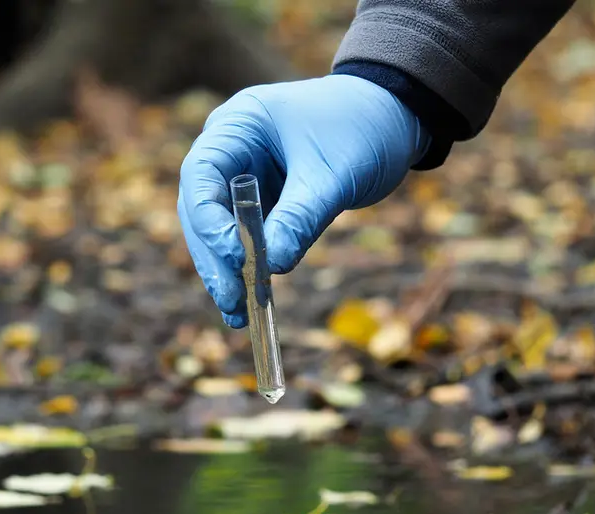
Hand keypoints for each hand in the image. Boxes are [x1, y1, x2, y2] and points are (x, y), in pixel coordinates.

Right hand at [177, 74, 429, 327]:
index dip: (209, 218)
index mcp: (238, 124)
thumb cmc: (363, 128)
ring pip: (216, 230)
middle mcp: (230, 149)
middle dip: (214, 255)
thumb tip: (272, 266)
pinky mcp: (259, 203)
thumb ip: (301, 217)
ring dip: (225, 271)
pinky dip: (245, 270)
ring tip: (238, 314)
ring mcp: (241, 177)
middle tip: (232, 298)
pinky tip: (248, 307)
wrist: (393, 118)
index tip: (233, 256)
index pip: (201, 173)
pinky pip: (242, 240)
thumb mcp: (334, 174)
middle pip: (201, 208)